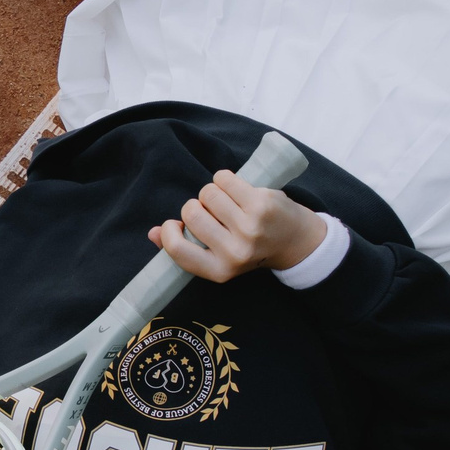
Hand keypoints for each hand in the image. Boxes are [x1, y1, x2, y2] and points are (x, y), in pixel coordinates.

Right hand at [146, 171, 326, 283]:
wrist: (296, 242)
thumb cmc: (250, 247)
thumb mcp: (219, 257)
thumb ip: (185, 248)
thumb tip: (153, 234)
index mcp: (220, 271)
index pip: (178, 249)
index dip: (170, 232)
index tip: (176, 225)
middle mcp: (235, 252)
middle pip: (192, 212)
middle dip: (197, 206)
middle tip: (213, 212)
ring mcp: (249, 228)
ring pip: (208, 193)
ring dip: (212, 192)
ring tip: (228, 201)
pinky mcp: (261, 204)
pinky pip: (224, 178)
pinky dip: (224, 178)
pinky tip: (236, 188)